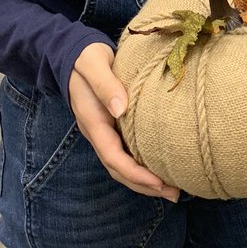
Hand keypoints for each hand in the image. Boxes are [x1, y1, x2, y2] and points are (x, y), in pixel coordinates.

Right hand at [68, 41, 179, 199]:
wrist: (72, 53)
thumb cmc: (86, 57)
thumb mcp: (93, 64)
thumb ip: (106, 84)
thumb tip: (121, 109)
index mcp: (93, 121)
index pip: (112, 156)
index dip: (135, 173)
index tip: (158, 182)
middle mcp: (97, 132)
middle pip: (118, 169)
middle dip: (143, 185)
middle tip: (174, 194)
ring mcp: (104, 132)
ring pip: (121, 165)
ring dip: (144, 181)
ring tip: (171, 190)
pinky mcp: (112, 127)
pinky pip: (125, 153)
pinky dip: (141, 166)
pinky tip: (160, 168)